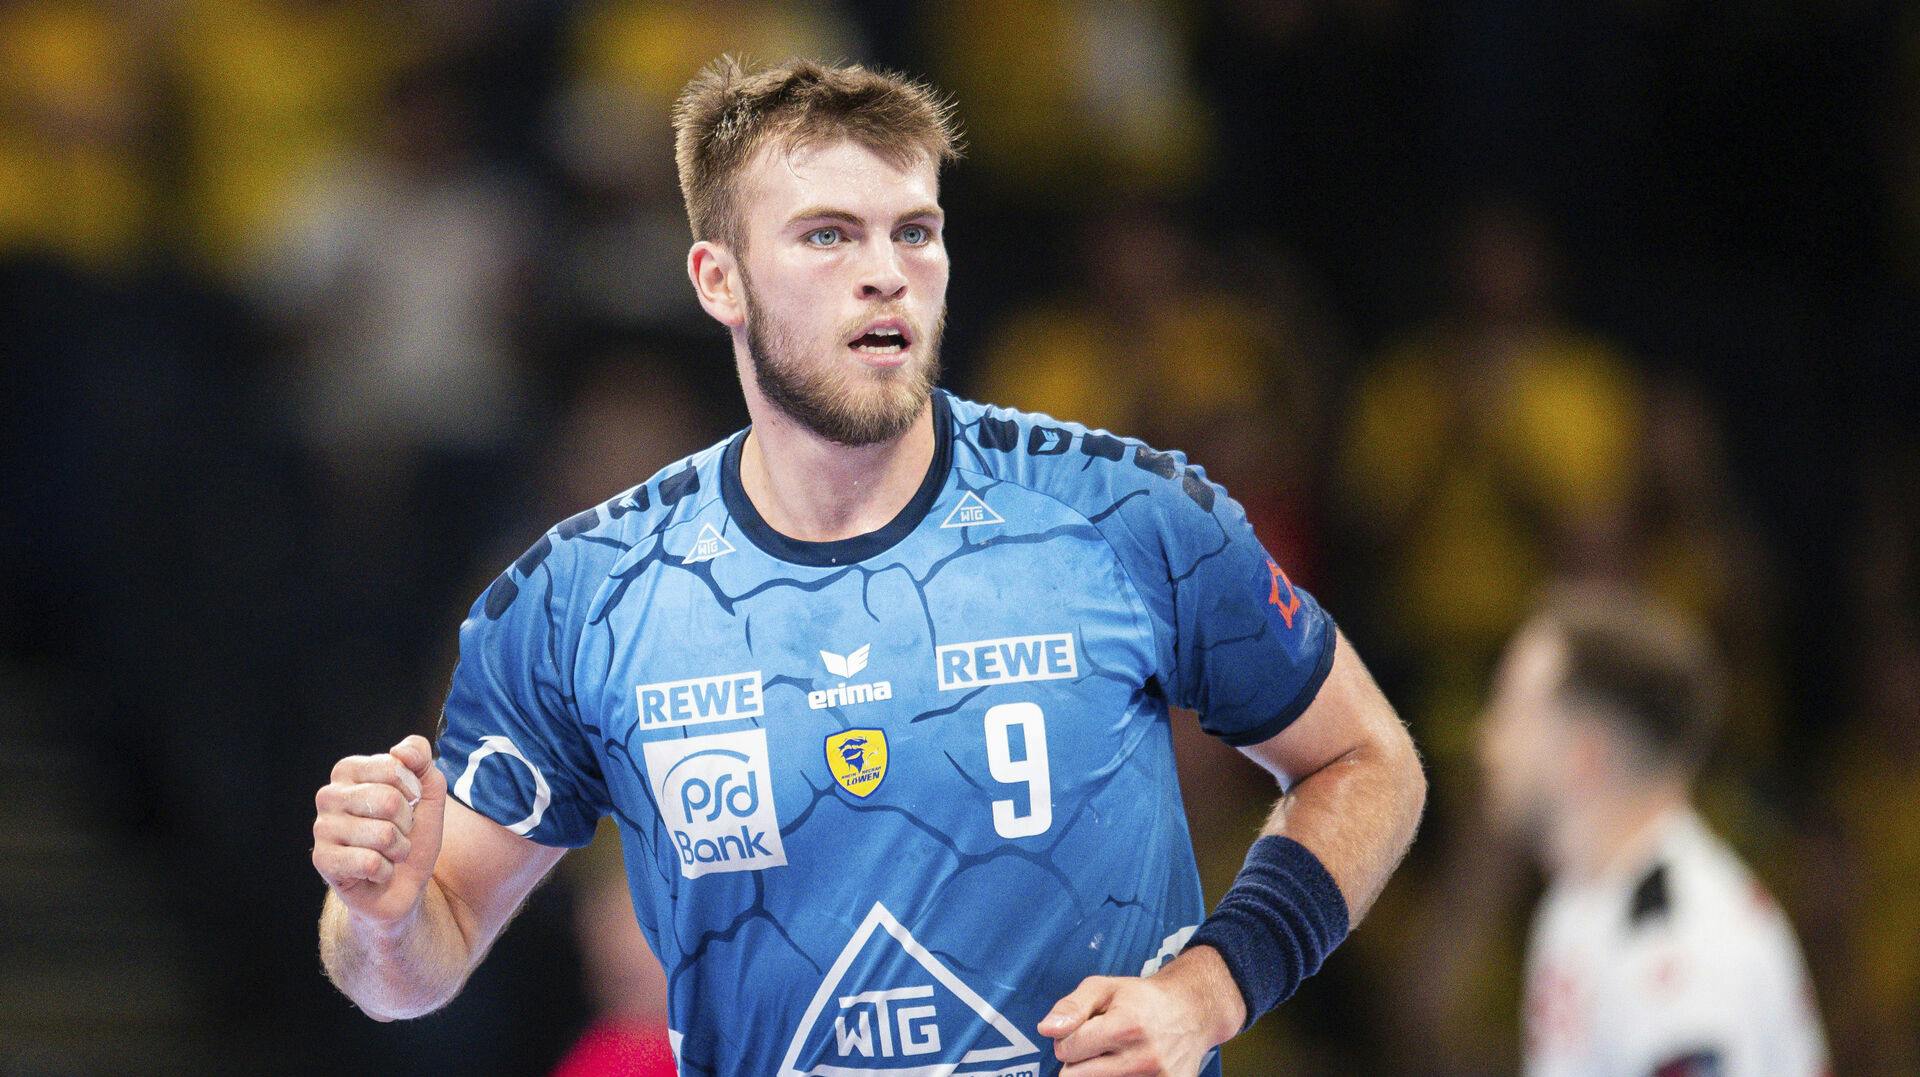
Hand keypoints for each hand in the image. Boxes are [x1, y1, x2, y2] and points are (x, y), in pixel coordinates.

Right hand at [312, 735, 446, 927]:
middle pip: (389, 800)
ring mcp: (321, 828)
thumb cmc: (412, 833)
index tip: (409, 804)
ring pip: (383, 834)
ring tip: (388, 853)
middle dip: (407, 823)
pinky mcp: (322, 860)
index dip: (414, 791)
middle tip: (398, 833)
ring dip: (398, 849)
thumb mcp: (429, 791)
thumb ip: (421, 758)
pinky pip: (370, 863)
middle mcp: (329, 795)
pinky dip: (385, 871)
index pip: (394, 767)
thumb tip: (400, 751)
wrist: (404, 884)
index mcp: (349, 770)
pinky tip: (375, 872)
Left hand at [1039, 947, 1245, 1075]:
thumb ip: (1071, 1006)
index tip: (1083, 1030)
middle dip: (1078, 1060)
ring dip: (1096, 1073)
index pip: (1067, 1049)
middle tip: (1098, 1045)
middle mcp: (1143, 1058)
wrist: (1191, 1013)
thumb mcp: (1103, 988)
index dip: (1068, 1039)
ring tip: (1114, 1055)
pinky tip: (1127, 1068)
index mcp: (1126, 1026)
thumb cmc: (1141, 999)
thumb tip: (1046, 1029)